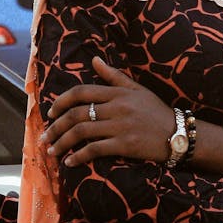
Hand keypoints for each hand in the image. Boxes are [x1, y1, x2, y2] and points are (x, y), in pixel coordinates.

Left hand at [42, 56, 173, 167]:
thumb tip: (94, 59)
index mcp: (117, 93)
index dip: (61, 101)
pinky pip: (94, 150)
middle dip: (56, 127)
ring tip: (52, 151)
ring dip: (62, 143)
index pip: (81, 92)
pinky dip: (78, 157)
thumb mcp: (136, 89)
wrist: (178, 133)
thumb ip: (113, 75)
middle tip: (45, 137)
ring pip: (81, 132)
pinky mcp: (124, 145)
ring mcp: (120, 126)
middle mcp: (116, 107)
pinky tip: (70, 162)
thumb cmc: (155, 111)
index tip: (51, 112)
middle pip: (76, 115)